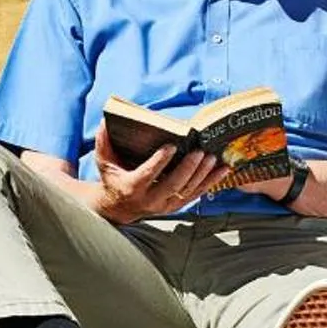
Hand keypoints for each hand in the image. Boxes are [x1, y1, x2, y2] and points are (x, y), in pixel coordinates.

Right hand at [92, 118, 222, 224]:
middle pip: (172, 185)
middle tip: (199, 152)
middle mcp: (150, 200)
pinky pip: (196, 194)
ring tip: (213, 158)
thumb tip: (106, 120)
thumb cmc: (113, 178)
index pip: (147, 174)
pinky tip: (223, 170)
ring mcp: (165, 205)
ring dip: (202, 175)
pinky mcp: (176, 206)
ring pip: (187, 190)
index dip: (159, 161)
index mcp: (131, 187)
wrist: (119, 207)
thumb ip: (104, 141)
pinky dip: (210, 182)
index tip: (171, 146)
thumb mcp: (104, 161)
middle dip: (187, 168)